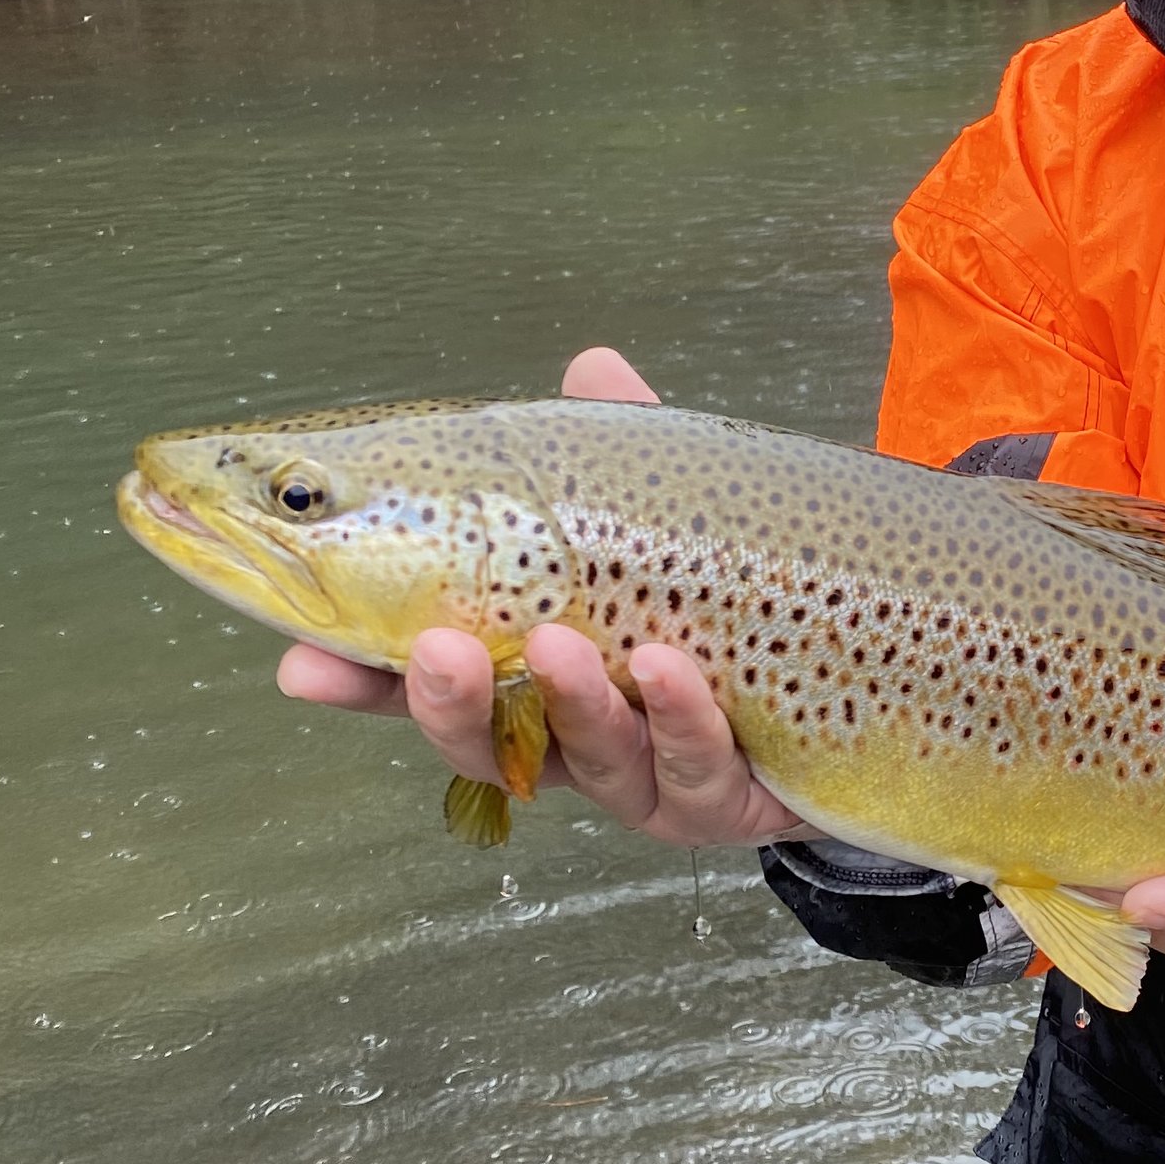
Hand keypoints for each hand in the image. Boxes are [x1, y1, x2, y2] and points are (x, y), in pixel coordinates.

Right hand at [275, 345, 803, 845]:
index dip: (362, 680)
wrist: (865, 682)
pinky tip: (669, 668)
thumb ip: (627, 451)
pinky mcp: (725, 799)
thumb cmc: (735, 594)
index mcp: (534, 673)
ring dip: (571, 702)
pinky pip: (695, 769)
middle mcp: (577, 736)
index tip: (299, 667)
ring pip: (590, 762)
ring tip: (559, 642)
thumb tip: (592, 364)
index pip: (432, 677)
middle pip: (488, 741)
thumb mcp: (673, 516)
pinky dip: (678, 717)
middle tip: (432, 651)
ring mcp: (649, 775)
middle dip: (449, 704)